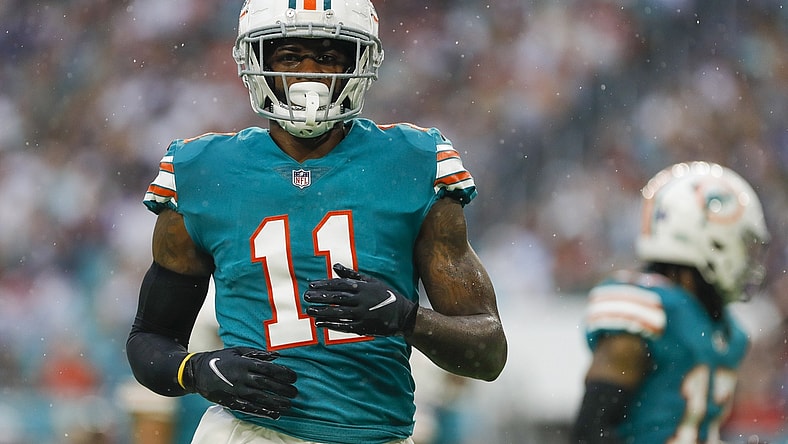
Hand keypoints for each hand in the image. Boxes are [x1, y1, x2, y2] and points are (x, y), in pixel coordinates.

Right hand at [181, 347, 296, 418]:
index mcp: (243, 363)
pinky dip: (262, 411)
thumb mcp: (238, 350)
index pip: (267, 368)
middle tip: (295, 392)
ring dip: (275, 402)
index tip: (293, 377)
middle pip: (265, 384)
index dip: (282, 373)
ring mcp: (235, 391)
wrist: (197, 372)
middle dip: (282, 389)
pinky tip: (273, 414)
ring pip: (259, 398)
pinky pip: (248, 408)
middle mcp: (240, 377)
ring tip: (289, 405)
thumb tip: (276, 355)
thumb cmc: (220, 359)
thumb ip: (257, 353)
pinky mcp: (230, 401)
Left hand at [305, 263, 417, 335]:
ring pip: (338, 312)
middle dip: (320, 297)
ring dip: (322, 311)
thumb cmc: (385, 295)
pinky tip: (320, 323)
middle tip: (306, 297)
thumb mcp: (372, 281)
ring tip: (309, 310)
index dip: (324, 284)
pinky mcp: (363, 327)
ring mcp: (362, 314)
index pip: (340, 284)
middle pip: (337, 298)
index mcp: (363, 287)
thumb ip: (352, 274)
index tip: (311, 285)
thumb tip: (336, 266)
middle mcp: (361, 300)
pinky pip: (344, 326)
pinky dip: (331, 324)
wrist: (402, 315)